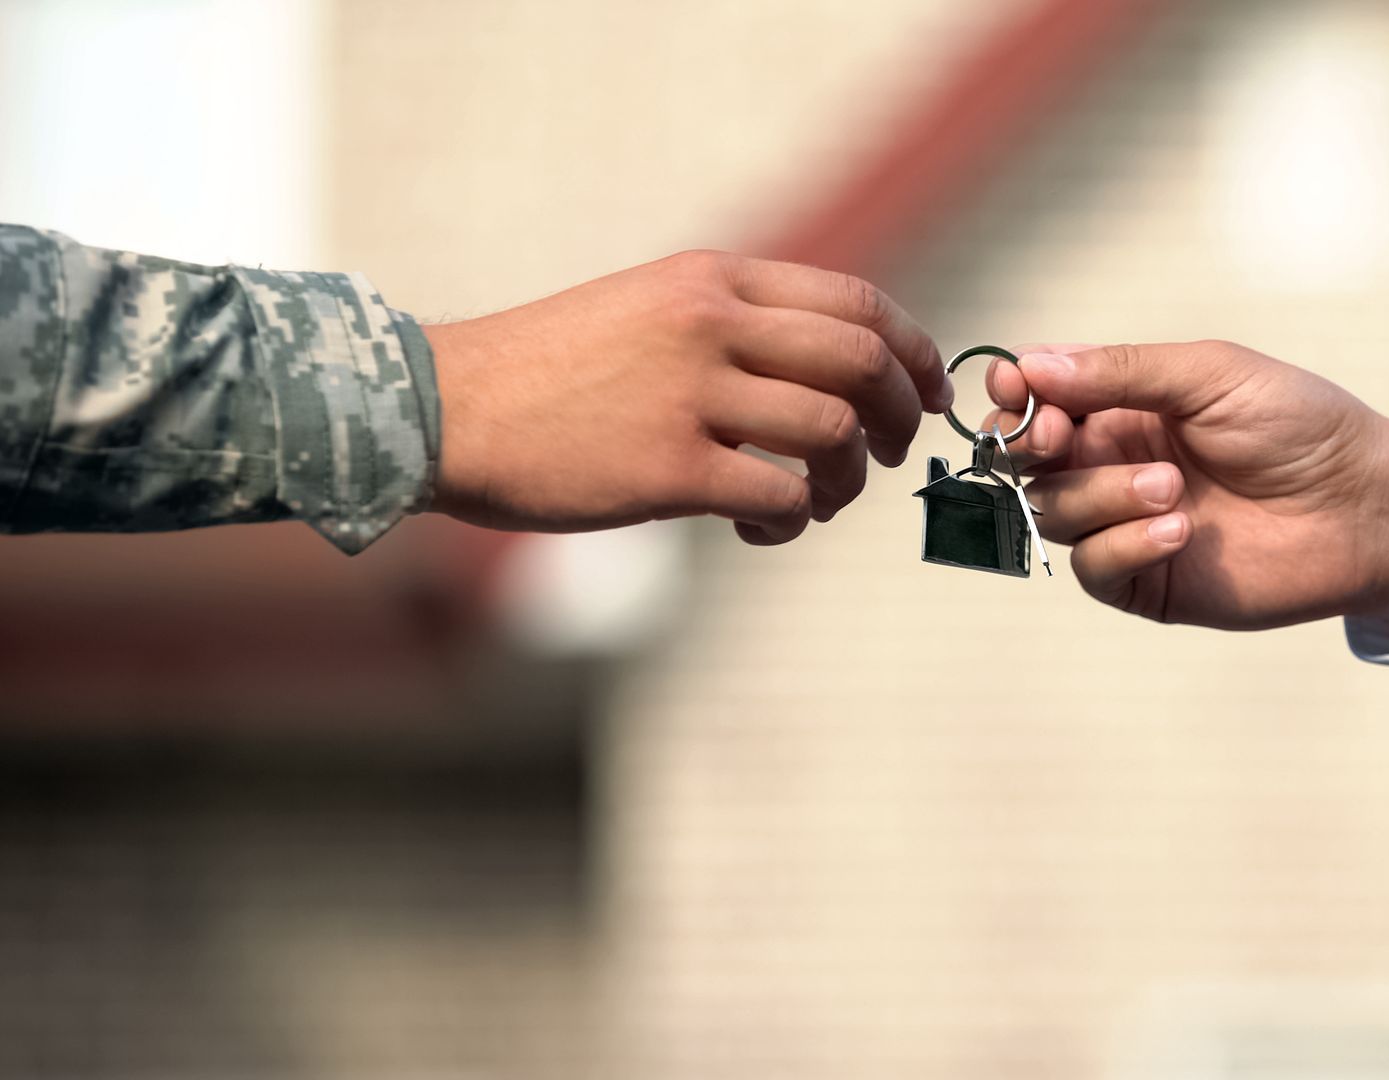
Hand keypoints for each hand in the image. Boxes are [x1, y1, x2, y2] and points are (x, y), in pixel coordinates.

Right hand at [424, 250, 950, 543]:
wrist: (444, 409)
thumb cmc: (550, 372)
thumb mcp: (648, 308)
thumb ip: (735, 323)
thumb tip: (833, 371)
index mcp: (713, 279)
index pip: (857, 302)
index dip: (914, 351)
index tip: (926, 392)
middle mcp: (710, 324)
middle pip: (862, 363)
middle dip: (901, 416)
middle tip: (890, 455)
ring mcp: (689, 394)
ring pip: (833, 433)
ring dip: (848, 480)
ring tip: (817, 500)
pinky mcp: (666, 468)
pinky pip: (780, 496)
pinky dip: (793, 519)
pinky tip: (763, 525)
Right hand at [982, 341, 1388, 628]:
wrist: (1363, 506)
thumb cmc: (1300, 425)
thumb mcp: (1210, 374)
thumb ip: (1120, 370)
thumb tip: (1030, 364)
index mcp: (1124, 406)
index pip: (1038, 399)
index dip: (1015, 396)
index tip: (1015, 393)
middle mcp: (1114, 463)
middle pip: (1028, 460)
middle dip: (1031, 446)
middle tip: (1061, 436)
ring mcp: (1126, 524)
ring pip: (1055, 512)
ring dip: (1101, 495)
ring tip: (1172, 489)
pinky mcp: (1146, 581)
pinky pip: (1094, 568)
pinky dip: (1124, 545)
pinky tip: (1178, 532)